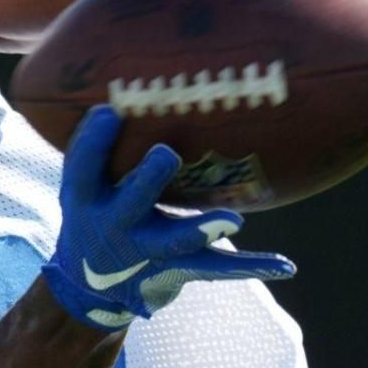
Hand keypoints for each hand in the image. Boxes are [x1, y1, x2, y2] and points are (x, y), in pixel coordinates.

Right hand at [41, 106, 294, 328]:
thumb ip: (104, 144)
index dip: (93, 141)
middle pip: (130, 203)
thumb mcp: (87, 184)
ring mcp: (144, 252)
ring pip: (174, 241)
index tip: (109, 110)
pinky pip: (216, 266)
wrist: (92, 288)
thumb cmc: (99, 211)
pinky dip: (252, 266)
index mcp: (87, 199)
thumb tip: (135, 79)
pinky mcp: (175, 270)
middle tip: (166, 153)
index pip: (81, 169)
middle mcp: (112, 227)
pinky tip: (286, 265)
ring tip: (233, 221)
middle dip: (147, 180)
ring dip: (202, 229)